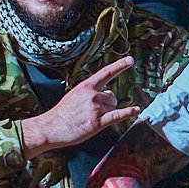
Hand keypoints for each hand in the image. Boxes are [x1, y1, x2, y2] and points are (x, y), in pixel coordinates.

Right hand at [24, 55, 138, 155]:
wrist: (52, 127)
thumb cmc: (63, 113)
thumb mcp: (75, 95)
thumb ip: (91, 91)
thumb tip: (108, 93)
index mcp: (86, 86)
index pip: (106, 73)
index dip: (119, 66)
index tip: (130, 60)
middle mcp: (92, 95)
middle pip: (112, 96)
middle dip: (108, 103)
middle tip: (93, 111)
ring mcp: (95, 108)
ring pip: (113, 107)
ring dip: (107, 113)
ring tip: (91, 118)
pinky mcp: (97, 122)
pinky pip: (117, 115)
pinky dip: (128, 113)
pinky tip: (136, 110)